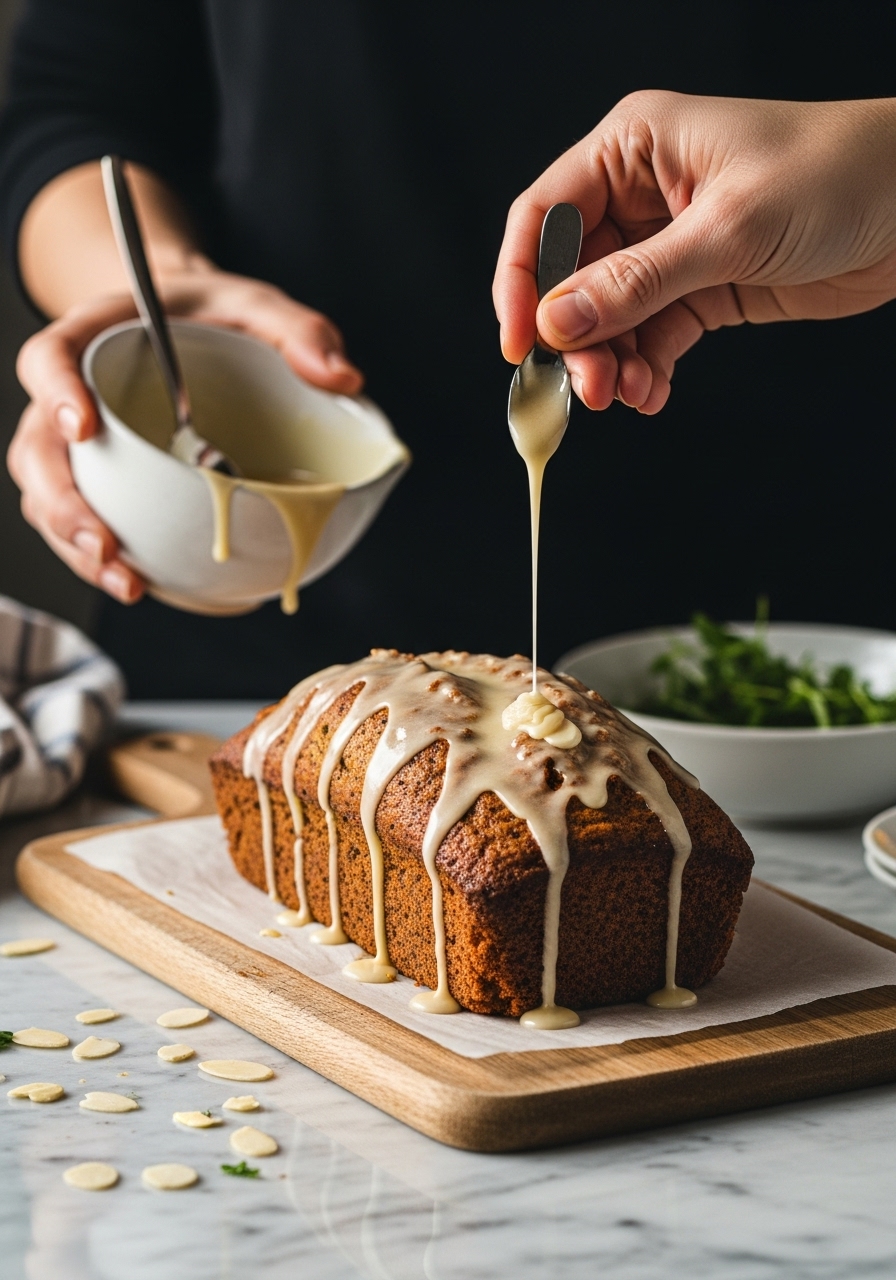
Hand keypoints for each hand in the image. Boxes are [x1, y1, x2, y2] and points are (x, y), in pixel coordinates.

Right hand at [7, 265, 363, 601]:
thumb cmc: (217, 317)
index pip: (50, 357)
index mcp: (97, 337)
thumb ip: (297, 330)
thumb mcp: (258, 307)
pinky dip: (104, 558)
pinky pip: (84, 522)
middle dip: (63, 504)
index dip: (55, 392)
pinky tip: (143, 585)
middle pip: (38, 449)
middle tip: (106, 545)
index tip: (82, 427)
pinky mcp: (103, 484)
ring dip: (77, 548)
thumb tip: (344, 378)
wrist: (196, 333)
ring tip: (127, 584)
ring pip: (49, 498)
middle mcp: (75, 395)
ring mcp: (83, 448)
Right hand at [494, 92, 895, 413]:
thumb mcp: (726, 230)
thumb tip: (557, 323)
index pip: (545, 216)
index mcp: (633, 149)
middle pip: (571, 277)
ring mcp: (670, 247)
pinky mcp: (701, 288)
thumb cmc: (834, 175)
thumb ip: (636, 282)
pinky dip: (645, 369)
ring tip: (625, 395)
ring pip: (608, 316)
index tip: (520, 340)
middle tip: (586, 385)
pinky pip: (651, 336)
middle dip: (574, 337)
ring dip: (609, 362)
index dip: (521, 280)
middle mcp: (642, 196)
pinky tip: (652, 393)